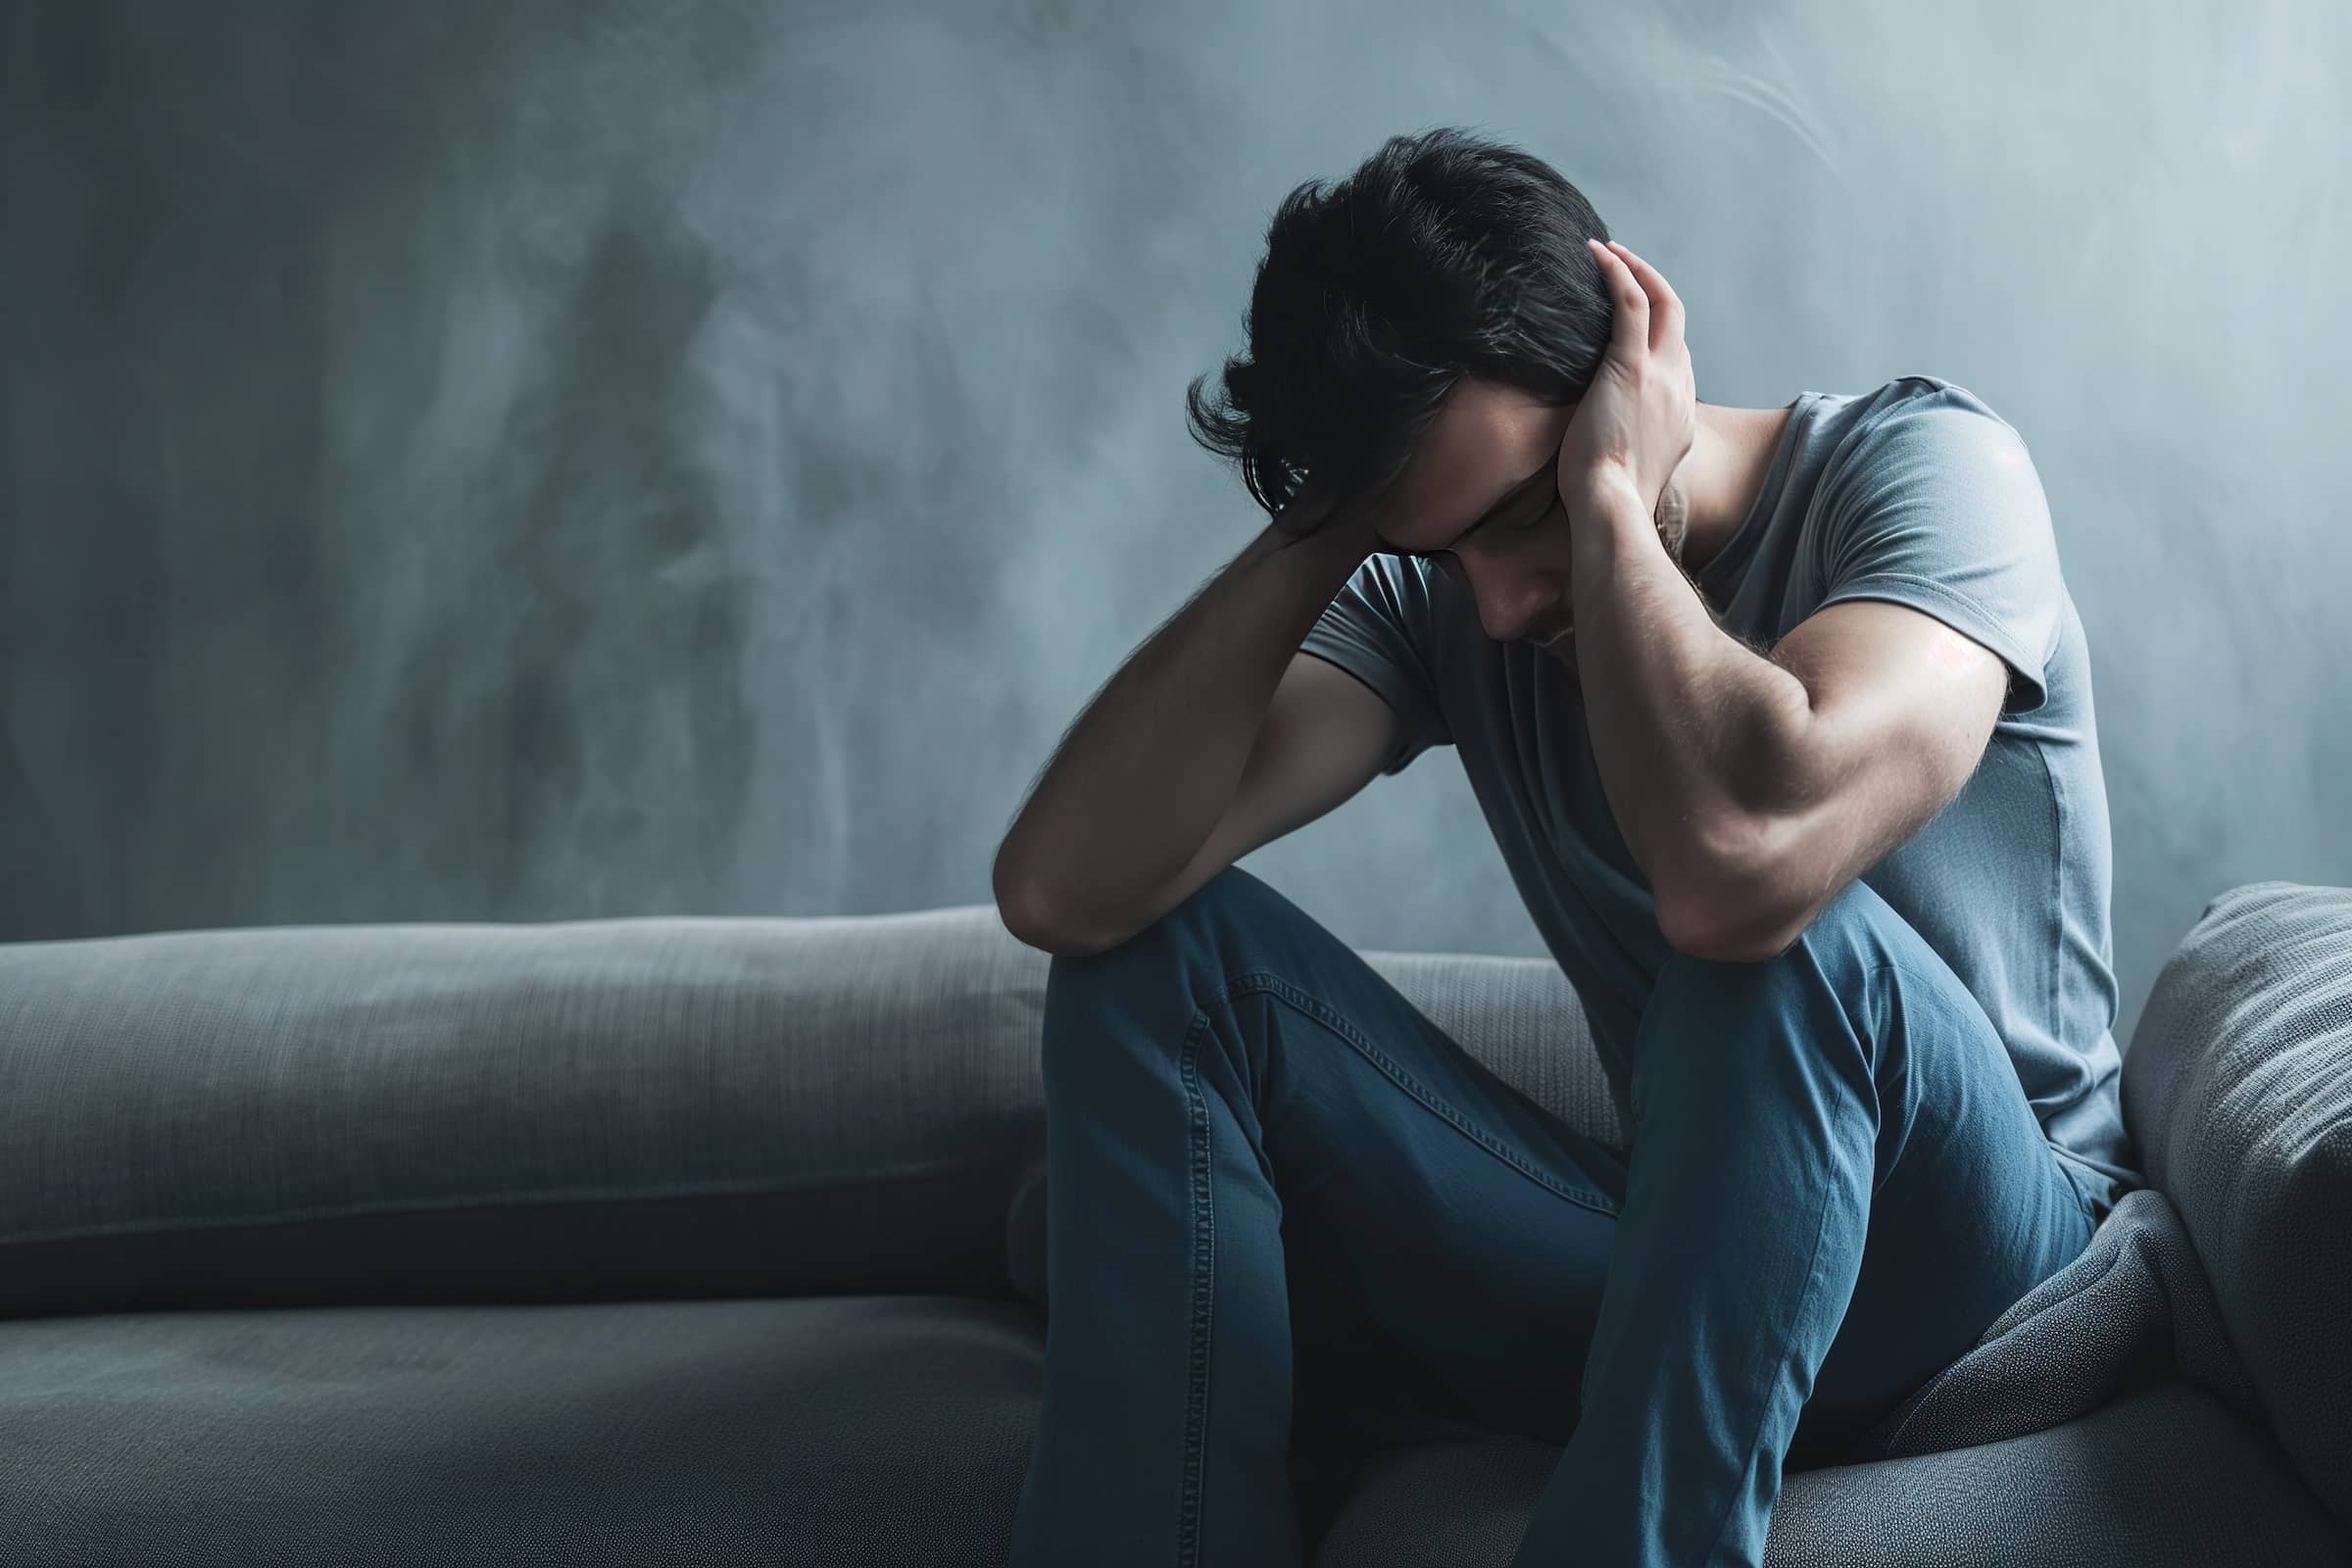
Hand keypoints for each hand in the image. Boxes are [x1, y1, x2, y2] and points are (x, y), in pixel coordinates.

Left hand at [1555, 238, 1697, 523]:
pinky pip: (1630, 302)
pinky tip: (1597, 253)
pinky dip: (1617, 272)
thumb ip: (1630, 444)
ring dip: (1636, 269)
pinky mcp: (1631, 366)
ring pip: (1661, 300)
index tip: (1632, 317)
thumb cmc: (1611, 500)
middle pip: (1678, 317)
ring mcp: (1660, 373)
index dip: (1657, 329)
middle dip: (1654, 284)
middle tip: (1625, 266)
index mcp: (1682, 411)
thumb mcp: (1634, 468)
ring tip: (1608, 251)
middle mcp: (1681, 385)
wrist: (1614, 507)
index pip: (1678, 355)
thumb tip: (1605, 440)